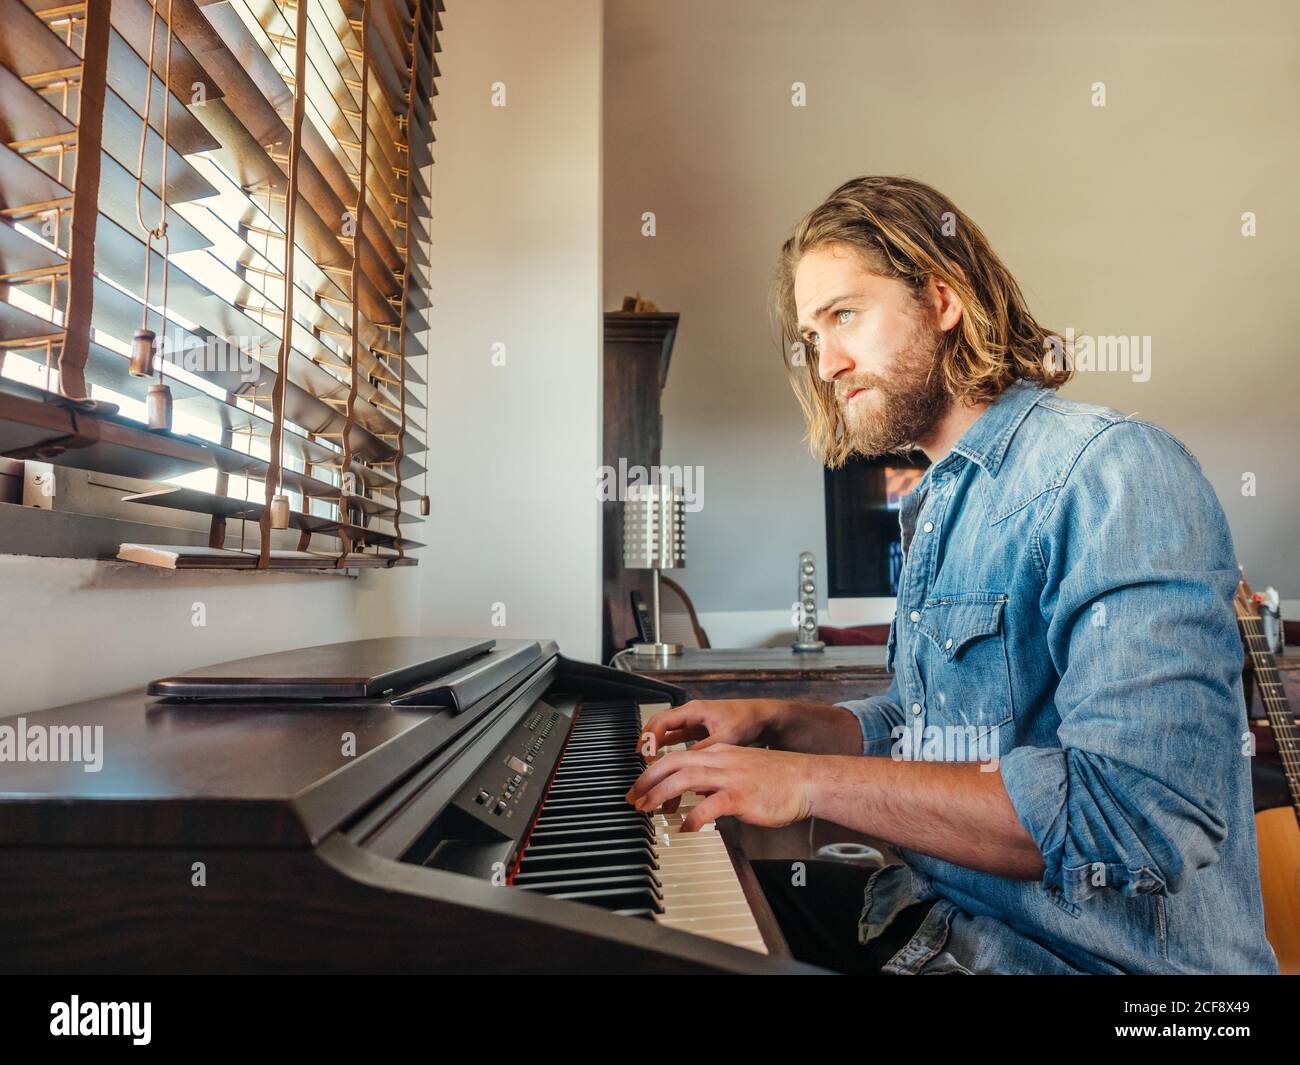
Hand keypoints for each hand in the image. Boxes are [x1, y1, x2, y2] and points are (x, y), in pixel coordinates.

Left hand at [625, 744, 814, 830]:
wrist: (806, 780)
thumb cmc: (777, 779)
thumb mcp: (740, 769)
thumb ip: (716, 776)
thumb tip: (694, 792)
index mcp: (719, 753)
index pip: (677, 756)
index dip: (653, 772)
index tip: (640, 787)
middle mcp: (721, 761)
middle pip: (673, 763)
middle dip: (647, 780)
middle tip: (634, 798)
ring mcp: (731, 777)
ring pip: (685, 779)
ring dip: (661, 794)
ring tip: (649, 810)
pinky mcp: (741, 797)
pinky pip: (709, 806)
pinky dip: (693, 818)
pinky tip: (686, 828)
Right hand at [636, 699, 780, 757]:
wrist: (762, 717)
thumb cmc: (746, 721)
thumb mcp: (724, 738)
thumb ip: (703, 750)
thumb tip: (684, 764)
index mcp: (694, 710)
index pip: (662, 722)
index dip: (650, 738)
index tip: (645, 754)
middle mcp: (691, 713)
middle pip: (660, 724)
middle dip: (647, 740)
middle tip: (639, 758)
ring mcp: (694, 721)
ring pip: (667, 730)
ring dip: (656, 743)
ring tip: (647, 761)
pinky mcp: (699, 730)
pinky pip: (677, 736)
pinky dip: (668, 746)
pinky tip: (665, 759)